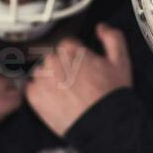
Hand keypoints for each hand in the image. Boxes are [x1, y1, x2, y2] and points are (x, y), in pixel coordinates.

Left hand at [26, 23, 132, 137]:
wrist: (103, 125)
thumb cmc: (111, 95)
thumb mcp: (121, 61)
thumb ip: (112, 38)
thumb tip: (101, 28)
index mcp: (71, 51)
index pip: (66, 46)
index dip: (76, 58)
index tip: (82, 69)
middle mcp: (53, 62)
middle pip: (52, 58)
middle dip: (63, 68)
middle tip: (76, 84)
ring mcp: (43, 80)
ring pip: (41, 72)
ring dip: (50, 79)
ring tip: (66, 94)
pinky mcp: (35, 97)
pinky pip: (31, 89)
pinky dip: (40, 93)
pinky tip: (55, 100)